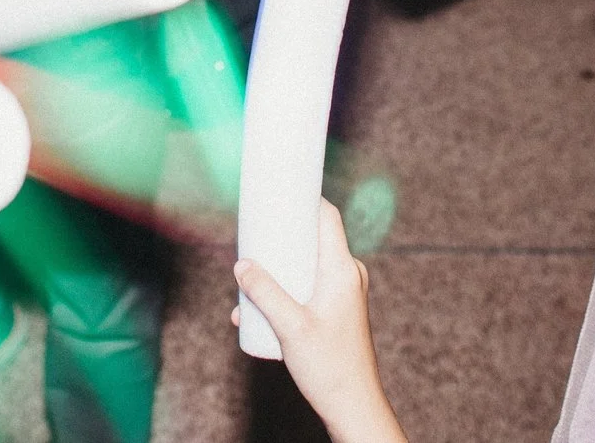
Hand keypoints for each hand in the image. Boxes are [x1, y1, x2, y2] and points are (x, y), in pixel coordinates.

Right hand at [232, 202, 405, 442]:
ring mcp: (343, 292)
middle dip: (281, 237)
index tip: (279, 190)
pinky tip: (257, 310)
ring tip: (249, 282)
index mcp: (342, 270)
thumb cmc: (330, 367)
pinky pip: (308, 285)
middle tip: (252, 236)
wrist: (352, 405)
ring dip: (278, 269)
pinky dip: (285, 289)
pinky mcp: (336, 309)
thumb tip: (241, 265)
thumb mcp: (289, 327)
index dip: (305, 198)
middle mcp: (347, 275)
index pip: (327, 216)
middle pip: (312, 238)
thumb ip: (264, 293)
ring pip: (307, 265)